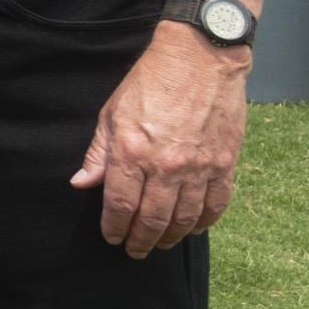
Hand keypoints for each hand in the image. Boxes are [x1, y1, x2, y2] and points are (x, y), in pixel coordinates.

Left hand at [70, 27, 250, 256]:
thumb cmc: (151, 81)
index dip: (114, 227)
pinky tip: (193, 228)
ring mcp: (200, 167)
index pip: (120, 205)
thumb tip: (82, 184)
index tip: (111, 237)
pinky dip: (204, 222)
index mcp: (133, 152)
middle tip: (134, 250)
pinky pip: (216, 205)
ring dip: (171, 237)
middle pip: (153, 219)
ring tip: (160, 243)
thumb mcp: (112, 112)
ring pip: (185, 219)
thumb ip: (98, 153)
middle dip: (140, 240)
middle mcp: (167, 166)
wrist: (201, 58)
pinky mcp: (226, 164)